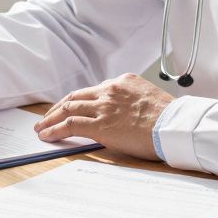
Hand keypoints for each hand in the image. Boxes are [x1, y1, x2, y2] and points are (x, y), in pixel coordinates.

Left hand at [34, 73, 173, 159]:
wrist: (176, 125)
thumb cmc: (171, 118)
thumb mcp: (151, 101)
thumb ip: (134, 103)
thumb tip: (129, 116)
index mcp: (124, 82)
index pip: (94, 90)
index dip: (79, 100)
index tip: (72, 106)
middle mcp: (110, 90)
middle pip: (76, 96)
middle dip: (59, 107)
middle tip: (48, 116)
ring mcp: (103, 106)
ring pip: (68, 108)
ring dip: (51, 118)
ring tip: (41, 127)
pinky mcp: (99, 125)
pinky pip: (70, 124)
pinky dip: (55, 129)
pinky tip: (47, 135)